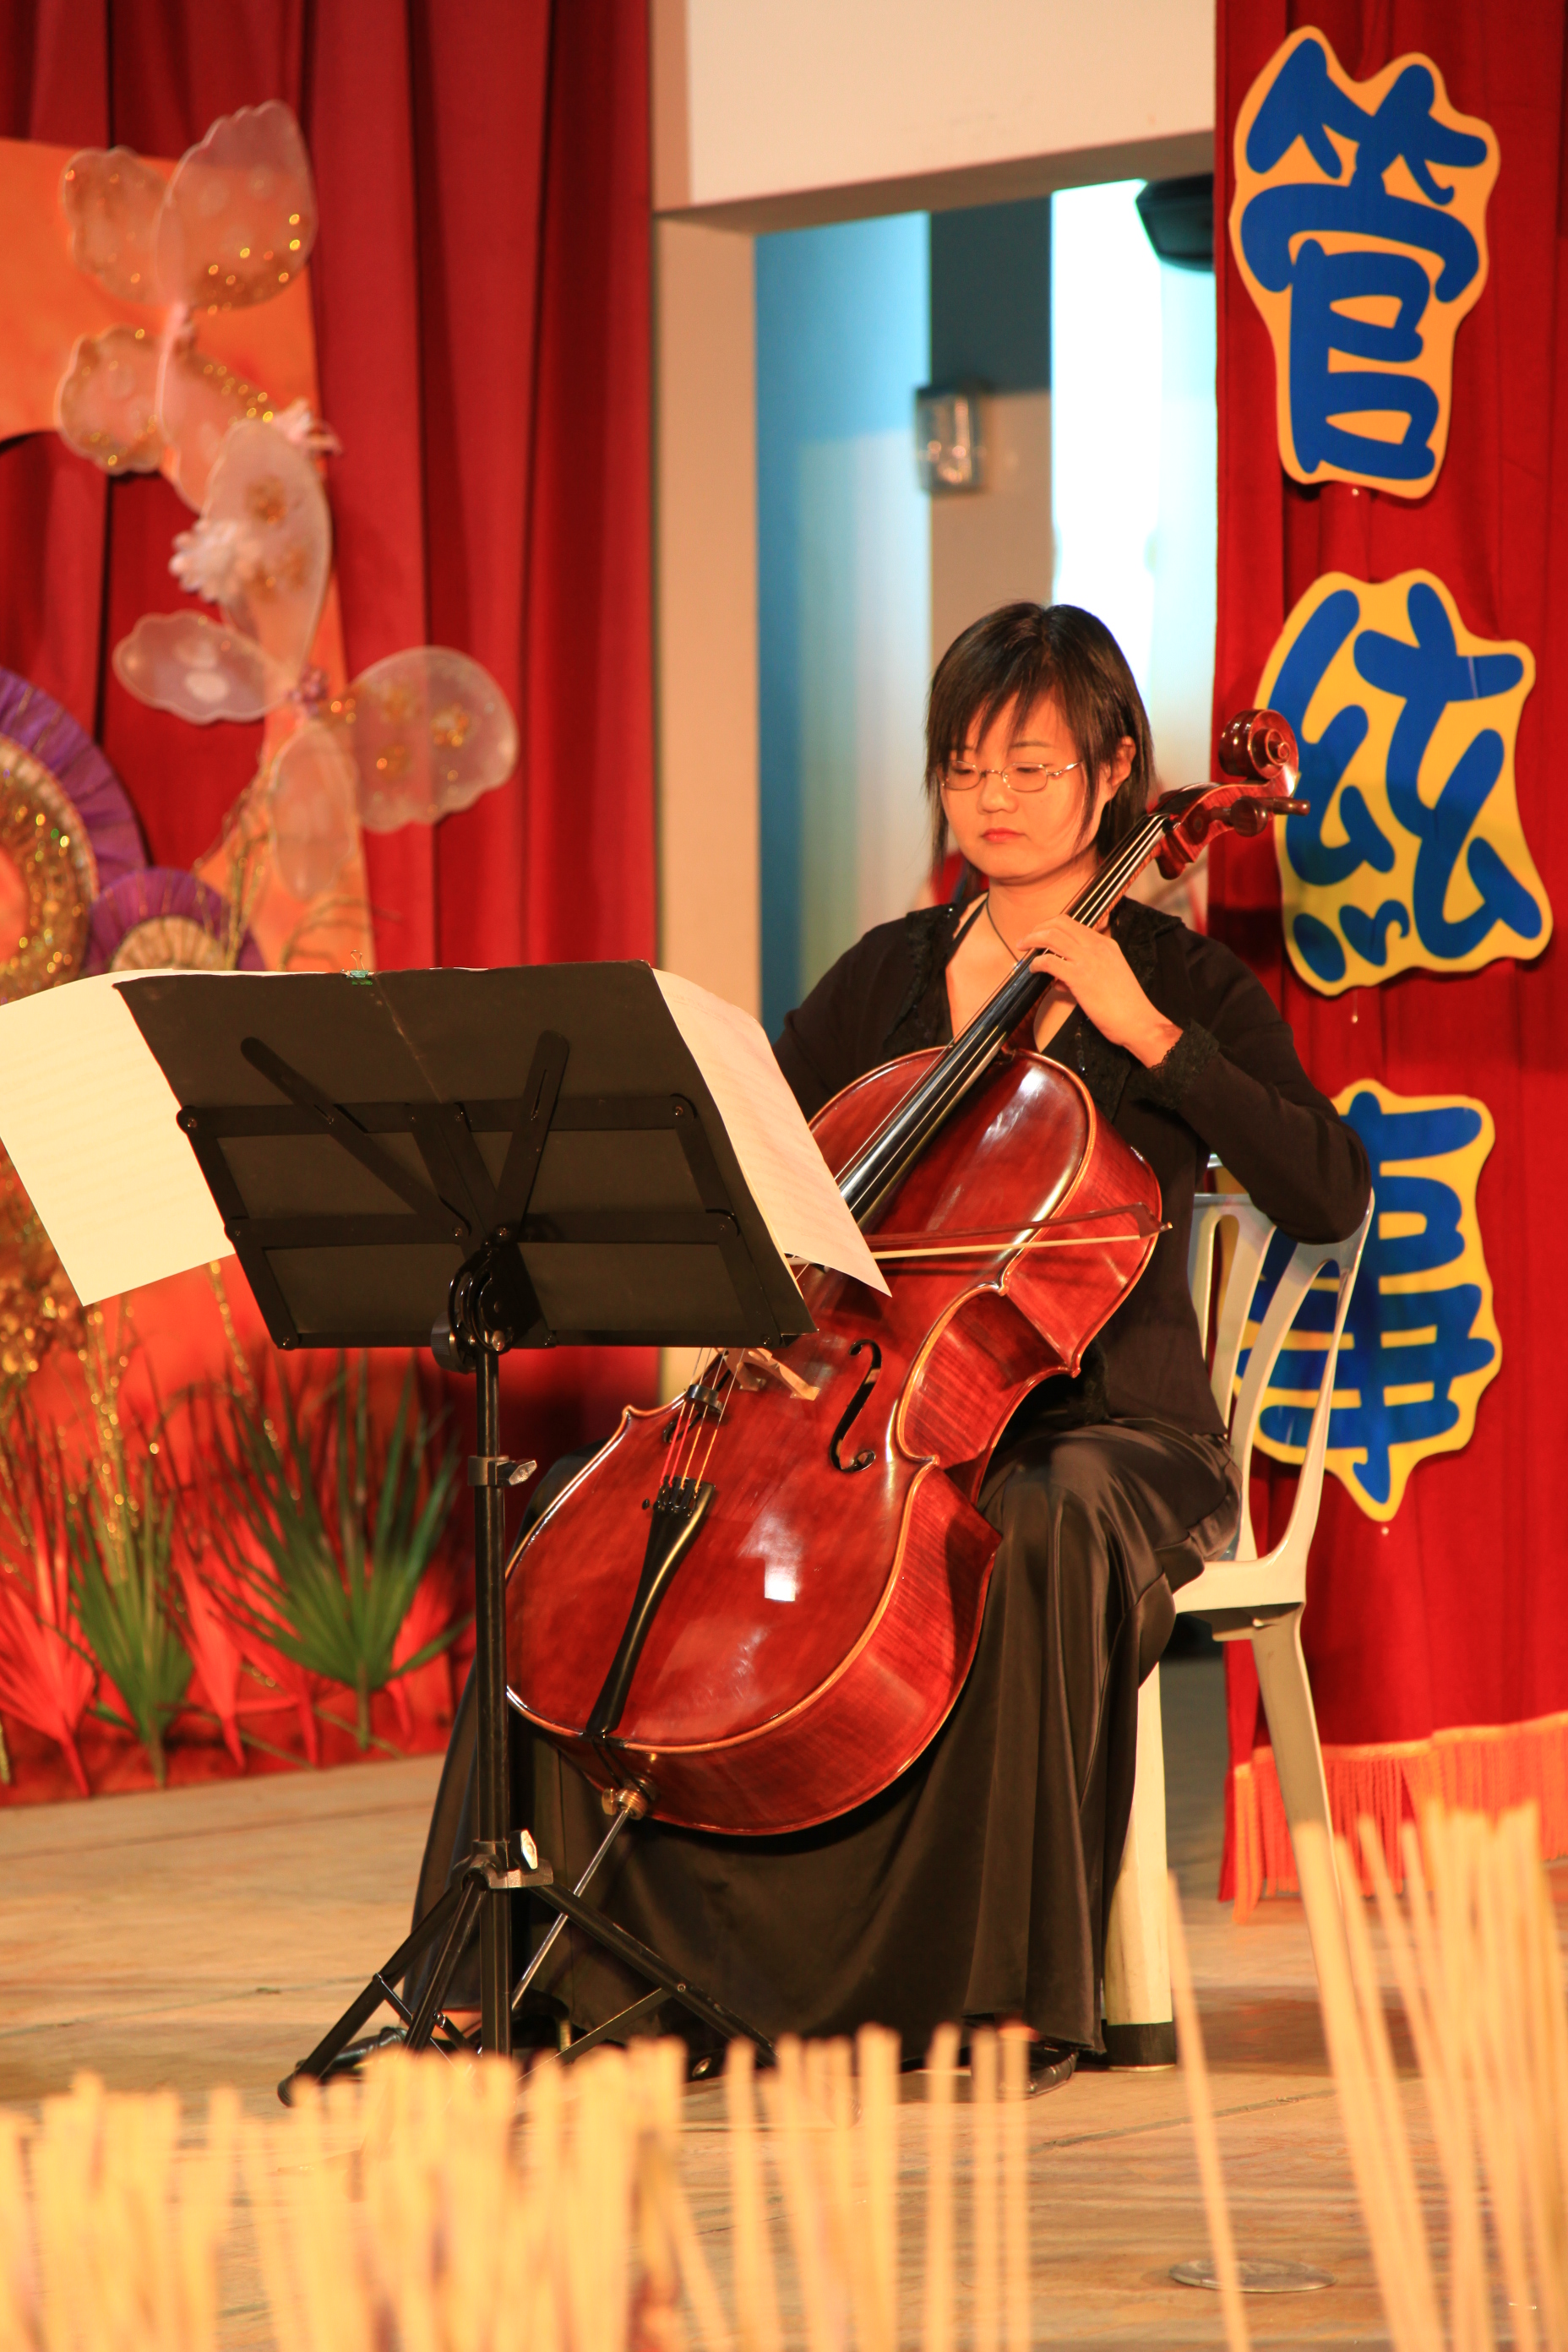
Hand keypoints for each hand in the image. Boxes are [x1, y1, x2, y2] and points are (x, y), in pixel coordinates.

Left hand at [1017, 915, 1181, 1067]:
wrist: (1139, 1021)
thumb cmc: (1125, 1006)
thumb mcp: (1107, 978)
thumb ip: (1082, 974)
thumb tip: (1057, 979)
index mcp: (1106, 944)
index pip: (1073, 924)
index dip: (1051, 925)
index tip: (1039, 934)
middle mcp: (1097, 947)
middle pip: (1060, 924)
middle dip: (1038, 928)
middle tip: (1026, 940)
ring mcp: (1089, 960)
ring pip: (1052, 936)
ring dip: (1033, 940)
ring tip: (1023, 947)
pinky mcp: (1080, 978)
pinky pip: (1050, 962)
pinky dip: (1037, 963)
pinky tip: (1033, 970)